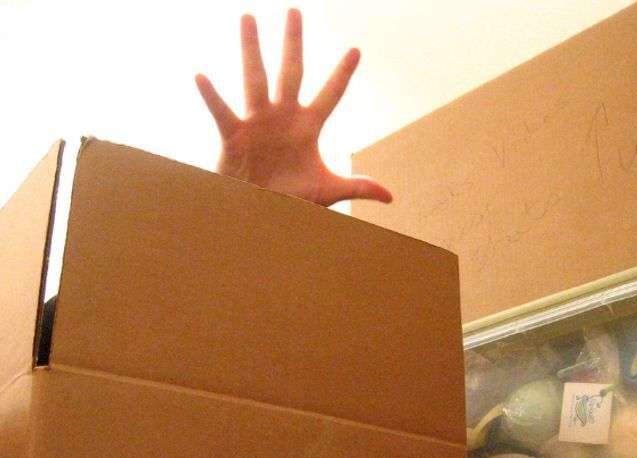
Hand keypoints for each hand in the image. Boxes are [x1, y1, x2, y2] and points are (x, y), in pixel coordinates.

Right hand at [195, 10, 391, 206]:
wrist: (260, 212)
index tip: (356, 50)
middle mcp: (283, 117)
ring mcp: (258, 122)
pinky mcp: (234, 136)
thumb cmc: (292, 198)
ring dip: (252, 49)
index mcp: (307, 127)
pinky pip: (222, 113)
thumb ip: (357, 187)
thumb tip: (390, 197)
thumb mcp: (327, 191)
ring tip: (248, 18)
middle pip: (291, 72)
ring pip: (255, 79)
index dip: (342, 75)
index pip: (330, 95)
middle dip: (294, 43)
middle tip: (295, 11)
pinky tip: (201, 76)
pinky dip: (212, 97)